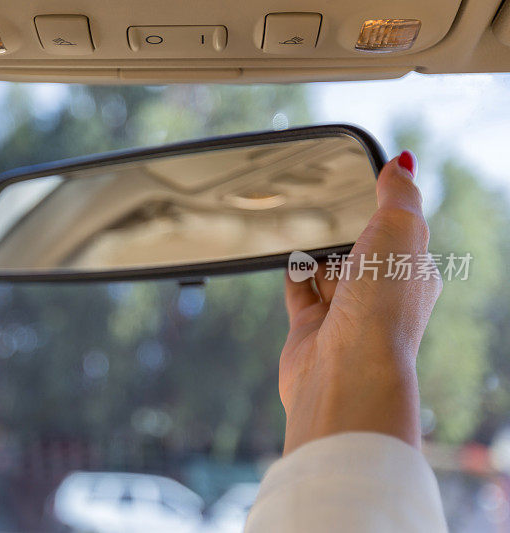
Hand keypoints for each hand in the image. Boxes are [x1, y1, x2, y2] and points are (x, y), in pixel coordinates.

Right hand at [280, 151, 441, 453]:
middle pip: (362, 255)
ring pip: (329, 273)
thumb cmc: (381, 307)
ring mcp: (343, 316)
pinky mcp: (308, 330)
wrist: (346, 371)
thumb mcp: (400, 230)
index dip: (383, 211)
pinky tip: (290, 260)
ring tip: (306, 229)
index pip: (400, 234)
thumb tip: (402, 162)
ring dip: (318, 253)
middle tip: (330, 206)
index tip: (365, 187)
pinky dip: (294, 275)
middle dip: (346, 233)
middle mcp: (380, 299)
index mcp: (412, 275)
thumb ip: (399, 194)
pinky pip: (299, 294)